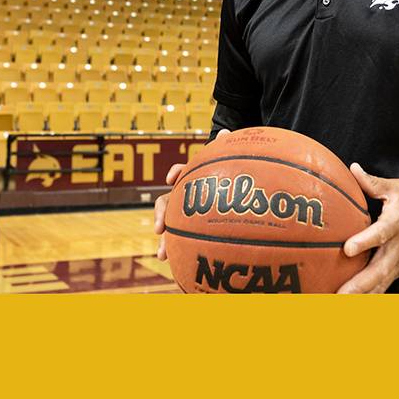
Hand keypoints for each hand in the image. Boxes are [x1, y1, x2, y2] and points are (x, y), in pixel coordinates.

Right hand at [154, 129, 230, 259]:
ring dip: (164, 241)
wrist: (238, 199)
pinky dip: (178, 254)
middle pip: (167, 203)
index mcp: (196, 180)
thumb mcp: (234, 167)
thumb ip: (228, 152)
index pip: (182, 172)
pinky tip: (177, 266)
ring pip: (170, 227)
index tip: (173, 180)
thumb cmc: (235, 181)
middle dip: (160, 216)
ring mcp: (186, 216)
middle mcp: (187, 197)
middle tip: (160, 228)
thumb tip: (227, 132)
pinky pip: (182, 244)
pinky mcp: (191, 232)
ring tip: (162, 255)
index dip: (177, 174)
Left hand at [336, 164, 398, 293]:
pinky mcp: (396, 273)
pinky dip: (366, 298)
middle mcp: (397, 249)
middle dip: (359, 284)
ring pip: (379, 284)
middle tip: (340, 294)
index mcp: (396, 225)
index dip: (365, 241)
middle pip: (378, 270)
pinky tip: (348, 306)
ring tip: (338, 305)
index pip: (380, 234)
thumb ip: (373, 183)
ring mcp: (398, 264)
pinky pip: (380, 287)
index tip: (349, 248)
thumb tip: (352, 168)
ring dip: (360, 296)